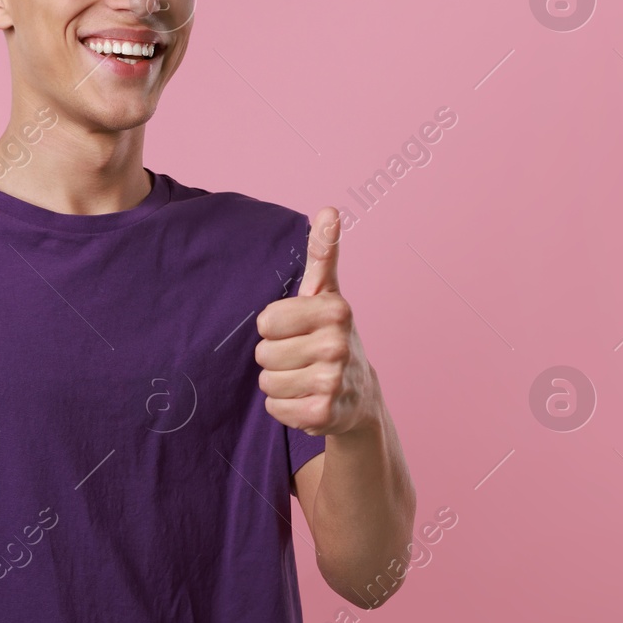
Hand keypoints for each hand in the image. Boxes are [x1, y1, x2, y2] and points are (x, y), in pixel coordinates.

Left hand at [255, 207, 378, 436]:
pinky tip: (307, 400)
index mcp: (336, 310)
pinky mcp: (324, 413)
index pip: (266, 322)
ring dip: (280, 384)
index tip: (299, 330)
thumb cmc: (331, 337)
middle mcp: (338, 344)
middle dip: (276, 358)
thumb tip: (329, 209)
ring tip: (305, 379)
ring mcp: (334, 381)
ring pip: (267, 383)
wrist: (359, 396)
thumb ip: (323, 253)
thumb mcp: (326, 294)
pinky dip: (284, 408)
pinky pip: (275, 408)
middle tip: (303, 358)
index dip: (276, 328)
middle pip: (263, 354)